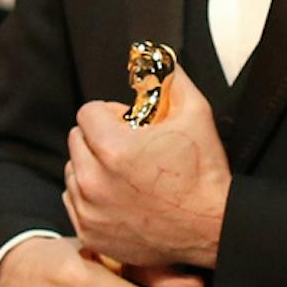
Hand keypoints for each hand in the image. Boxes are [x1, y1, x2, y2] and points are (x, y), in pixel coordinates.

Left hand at [63, 61, 229, 269]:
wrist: (214, 229)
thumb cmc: (205, 172)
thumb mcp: (196, 114)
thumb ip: (171, 78)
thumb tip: (155, 55)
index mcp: (113, 149)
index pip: (87, 112)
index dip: (110, 114)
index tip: (129, 123)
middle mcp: (94, 181)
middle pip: (76, 139)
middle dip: (98, 137)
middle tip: (129, 146)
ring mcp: (90, 209)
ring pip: (72, 169)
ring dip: (92, 165)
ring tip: (124, 172)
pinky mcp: (90, 231)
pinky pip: (73, 199)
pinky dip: (89, 195)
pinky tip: (118, 195)